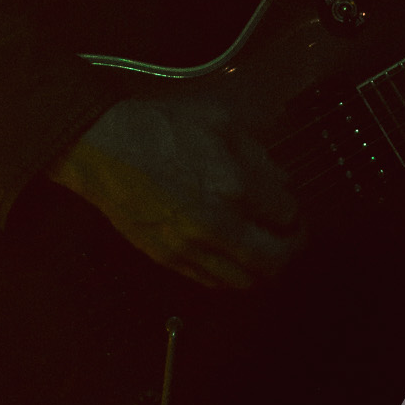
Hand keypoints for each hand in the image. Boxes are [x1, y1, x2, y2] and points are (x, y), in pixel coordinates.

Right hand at [48, 90, 302, 290]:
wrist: (106, 148)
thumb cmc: (164, 128)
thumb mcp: (222, 122)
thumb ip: (259, 154)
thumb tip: (282, 181)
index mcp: (235, 186)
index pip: (288, 216)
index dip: (297, 213)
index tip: (295, 208)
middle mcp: (219, 225)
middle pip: (275, 260)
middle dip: (292, 250)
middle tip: (293, 238)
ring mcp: (192, 248)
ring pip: (245, 280)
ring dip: (264, 270)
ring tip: (267, 250)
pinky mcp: (169, 259)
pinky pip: (213, 282)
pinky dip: (233, 275)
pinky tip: (235, 258)